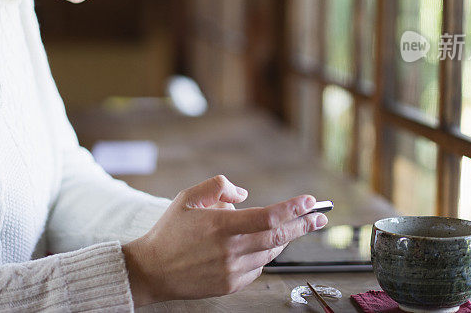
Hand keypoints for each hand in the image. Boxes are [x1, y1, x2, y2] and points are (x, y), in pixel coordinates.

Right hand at [121, 175, 327, 305]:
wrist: (152, 270)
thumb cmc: (170, 231)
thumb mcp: (188, 197)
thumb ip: (218, 187)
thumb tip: (245, 194)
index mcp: (221, 226)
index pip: (268, 217)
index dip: (292, 209)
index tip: (309, 201)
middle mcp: (230, 250)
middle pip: (279, 238)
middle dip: (303, 225)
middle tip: (319, 217)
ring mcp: (232, 270)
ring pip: (270, 253)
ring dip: (283, 240)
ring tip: (291, 228)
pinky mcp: (231, 284)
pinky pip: (258, 268)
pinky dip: (263, 255)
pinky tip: (259, 247)